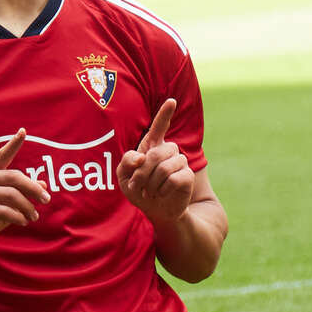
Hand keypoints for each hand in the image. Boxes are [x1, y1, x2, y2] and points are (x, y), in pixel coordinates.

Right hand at [0, 129, 49, 249]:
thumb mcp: (9, 203)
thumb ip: (23, 192)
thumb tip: (43, 184)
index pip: (2, 156)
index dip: (13, 144)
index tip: (23, 131)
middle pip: (14, 177)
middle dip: (33, 188)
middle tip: (46, 199)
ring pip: (12, 195)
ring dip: (28, 207)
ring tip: (34, 216)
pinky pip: (5, 210)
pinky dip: (19, 217)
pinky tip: (23, 222)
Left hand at [116, 99, 194, 223]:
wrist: (156, 211)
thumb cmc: (138, 190)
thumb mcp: (123, 177)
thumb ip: (126, 162)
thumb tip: (142, 156)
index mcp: (152, 146)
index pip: (159, 126)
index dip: (165, 114)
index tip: (171, 101)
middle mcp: (168, 151)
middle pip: (156, 154)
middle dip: (142, 173)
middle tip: (137, 186)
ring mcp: (180, 162)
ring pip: (165, 167)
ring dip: (152, 183)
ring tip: (149, 192)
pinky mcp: (188, 175)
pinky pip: (173, 178)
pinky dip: (162, 189)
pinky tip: (161, 193)